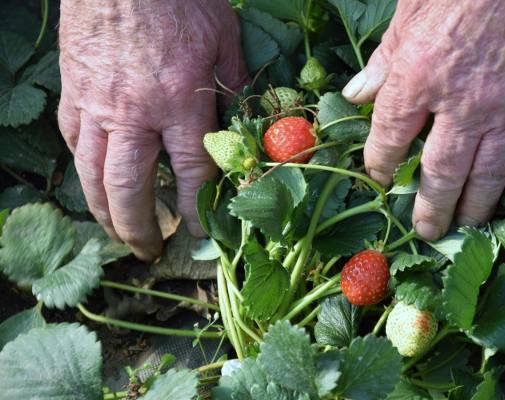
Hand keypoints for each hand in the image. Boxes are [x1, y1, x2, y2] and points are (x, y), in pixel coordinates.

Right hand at [58, 0, 247, 259]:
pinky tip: (94, 184)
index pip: (190, 174)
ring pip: (93, 173)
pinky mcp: (74, 91)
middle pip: (130, 187)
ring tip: (118, 235)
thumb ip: (234, 85)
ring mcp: (97, 103)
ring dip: (104, 212)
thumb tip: (245, 121)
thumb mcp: (224, 38)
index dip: (195, 211)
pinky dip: (84, 170)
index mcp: (180, 101)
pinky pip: (74, 141)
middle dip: (140, 227)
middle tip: (150, 250)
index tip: (199, 232)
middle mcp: (135, 112)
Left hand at [342, 0, 504, 239]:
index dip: (381, 164)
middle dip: (429, 206)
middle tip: (425, 229)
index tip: (381, 178)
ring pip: (489, 177)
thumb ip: (383, 60)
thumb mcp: (410, 11)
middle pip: (440, 172)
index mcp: (419, 77)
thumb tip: (355, 94)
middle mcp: (462, 105)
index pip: (390, 137)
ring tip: (464, 228)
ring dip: (474, 209)